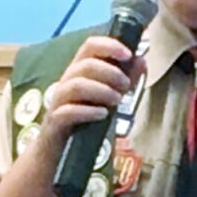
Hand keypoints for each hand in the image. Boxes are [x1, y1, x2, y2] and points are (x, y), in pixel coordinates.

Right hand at [30, 34, 138, 159]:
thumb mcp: (109, 96)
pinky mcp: (55, 121)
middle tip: (125, 86)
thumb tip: (141, 60)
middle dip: (110, 72)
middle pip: (85, 65)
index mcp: (79, 71)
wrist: (60, 151)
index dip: (109, 45)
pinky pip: (67, 111)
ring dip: (101, 90)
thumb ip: (125, 79)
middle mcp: (66, 81)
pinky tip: (103, 115)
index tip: (128, 54)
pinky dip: (88, 111)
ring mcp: (58, 101)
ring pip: (76, 85)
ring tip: (117, 101)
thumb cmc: (85, 118)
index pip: (90, 46)